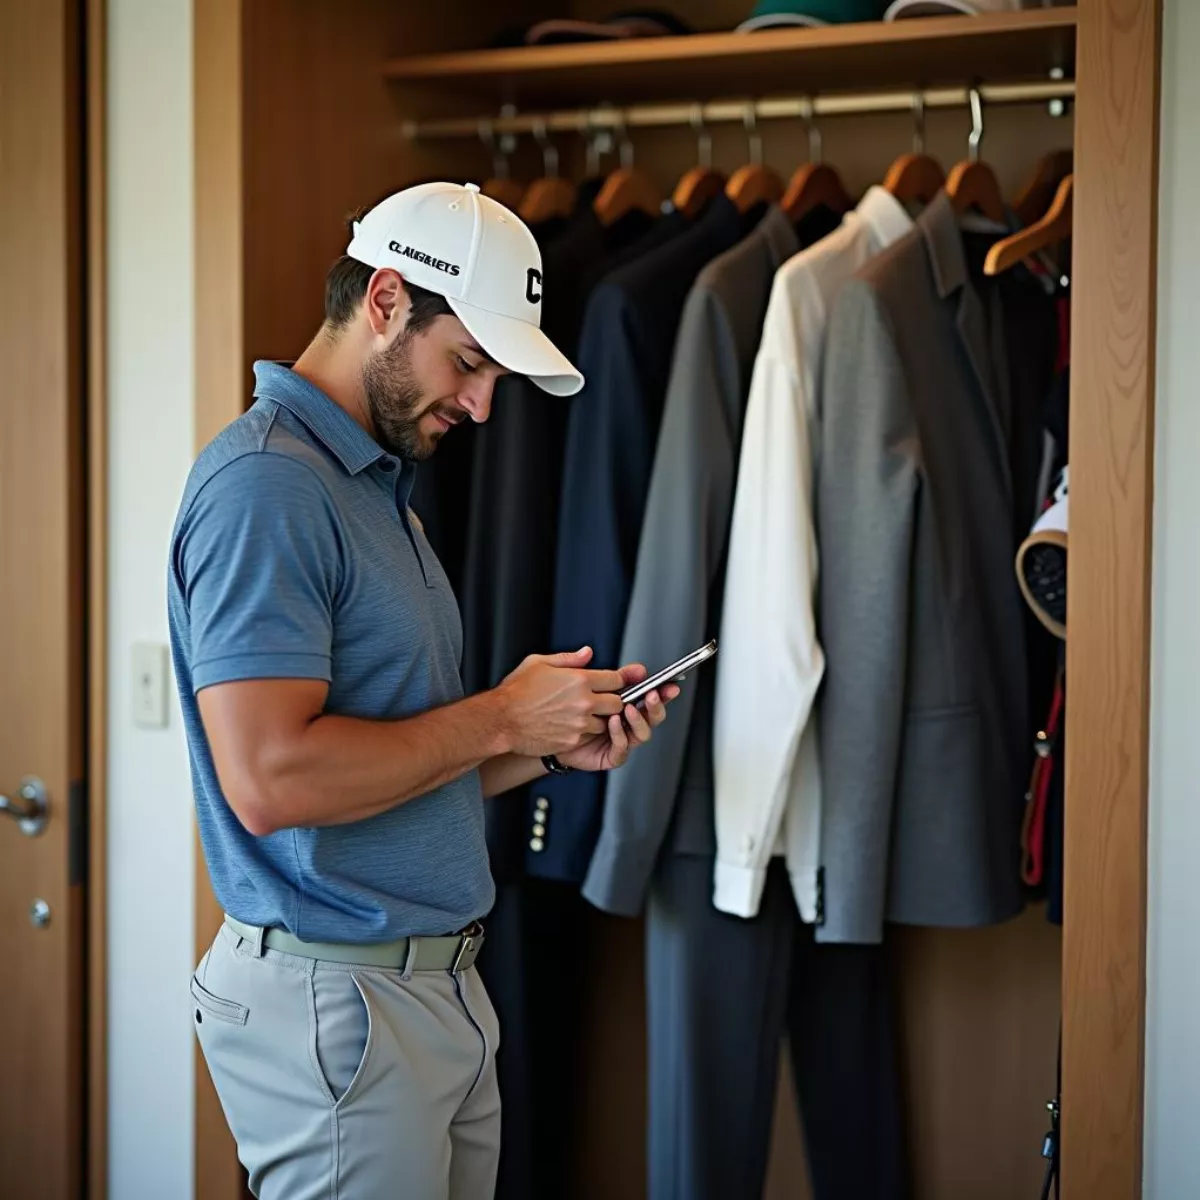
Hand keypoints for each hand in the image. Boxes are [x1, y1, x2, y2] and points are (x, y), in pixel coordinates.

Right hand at [494, 647, 626, 757]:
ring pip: (605, 723)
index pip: (616, 680)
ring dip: (598, 720)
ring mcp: (579, 723)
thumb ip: (569, 659)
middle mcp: (583, 702)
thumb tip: (587, 653)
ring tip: (581, 715)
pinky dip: (583, 733)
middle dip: (611, 702)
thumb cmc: (516, 692)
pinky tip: (569, 726)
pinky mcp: (572, 740)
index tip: (609, 684)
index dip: (615, 681)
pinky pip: (588, 737)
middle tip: (599, 701)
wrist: (501, 720)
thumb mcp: (539, 663)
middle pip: (617, 704)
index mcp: (579, 679)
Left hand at [557, 662, 679, 772]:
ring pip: (643, 733)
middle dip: (656, 705)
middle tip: (652, 695)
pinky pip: (622, 748)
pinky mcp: (610, 756)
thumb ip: (611, 675)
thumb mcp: (584, 683)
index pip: (650, 696)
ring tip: (629, 708)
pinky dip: (620, 735)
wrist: (543, 731)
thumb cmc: (564, 707)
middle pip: (653, 715)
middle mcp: (627, 723)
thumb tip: (636, 667)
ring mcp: (621, 740)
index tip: (667, 683)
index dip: (662, 690)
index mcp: (626, 704)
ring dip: (639, 720)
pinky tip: (613, 723)